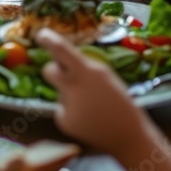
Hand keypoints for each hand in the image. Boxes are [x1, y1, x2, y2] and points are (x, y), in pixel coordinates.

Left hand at [36, 29, 151, 156]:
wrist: (128, 136)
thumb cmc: (119, 102)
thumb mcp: (105, 76)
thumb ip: (84, 67)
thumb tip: (62, 58)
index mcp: (88, 73)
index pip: (62, 51)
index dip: (50, 41)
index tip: (41, 34)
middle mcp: (73, 89)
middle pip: (49, 71)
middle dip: (54, 70)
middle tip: (66, 74)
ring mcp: (66, 107)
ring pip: (59, 90)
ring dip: (70, 92)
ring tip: (91, 104)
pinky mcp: (63, 121)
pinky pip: (61, 107)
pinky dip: (71, 109)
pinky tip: (87, 117)